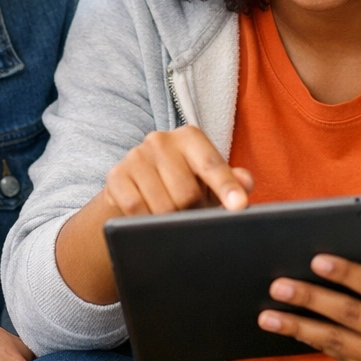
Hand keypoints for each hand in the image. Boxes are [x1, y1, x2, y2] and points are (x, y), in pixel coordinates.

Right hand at [102, 125, 253, 216]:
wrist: (137, 186)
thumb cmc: (182, 181)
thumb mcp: (208, 179)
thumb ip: (231, 179)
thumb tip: (245, 183)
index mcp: (190, 137)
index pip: (211, 164)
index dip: (226, 187)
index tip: (239, 206)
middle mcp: (161, 140)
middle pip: (187, 192)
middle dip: (194, 213)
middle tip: (194, 218)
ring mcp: (136, 156)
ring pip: (163, 206)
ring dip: (171, 222)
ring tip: (173, 219)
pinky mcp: (116, 176)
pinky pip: (137, 209)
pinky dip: (147, 222)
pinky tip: (150, 221)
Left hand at [258, 241, 360, 360]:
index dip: (346, 273)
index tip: (317, 260)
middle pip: (349, 315)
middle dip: (310, 300)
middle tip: (278, 286)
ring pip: (338, 342)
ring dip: (299, 328)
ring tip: (268, 316)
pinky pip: (342, 358)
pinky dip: (315, 343)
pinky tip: (292, 330)